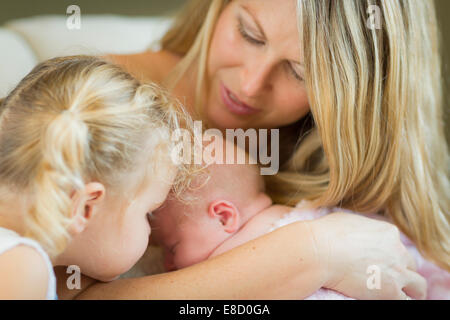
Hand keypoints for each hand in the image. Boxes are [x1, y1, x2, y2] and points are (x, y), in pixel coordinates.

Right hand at [310, 212, 426, 299]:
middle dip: (403, 271)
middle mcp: (397, 251)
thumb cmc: (326, 234)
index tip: (383, 262)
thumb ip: (362, 228)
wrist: (320, 252)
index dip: (391, 256)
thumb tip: (356, 231)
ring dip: (411, 290)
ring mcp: (397, 272)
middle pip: (410, 265)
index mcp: (388, 232)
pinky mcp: (390, 291)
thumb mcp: (348, 220)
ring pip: (418, 286)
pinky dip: (400, 300)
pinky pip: (406, 300)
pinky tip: (391, 300)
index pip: (398, 247)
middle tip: (393, 279)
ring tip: (403, 295)